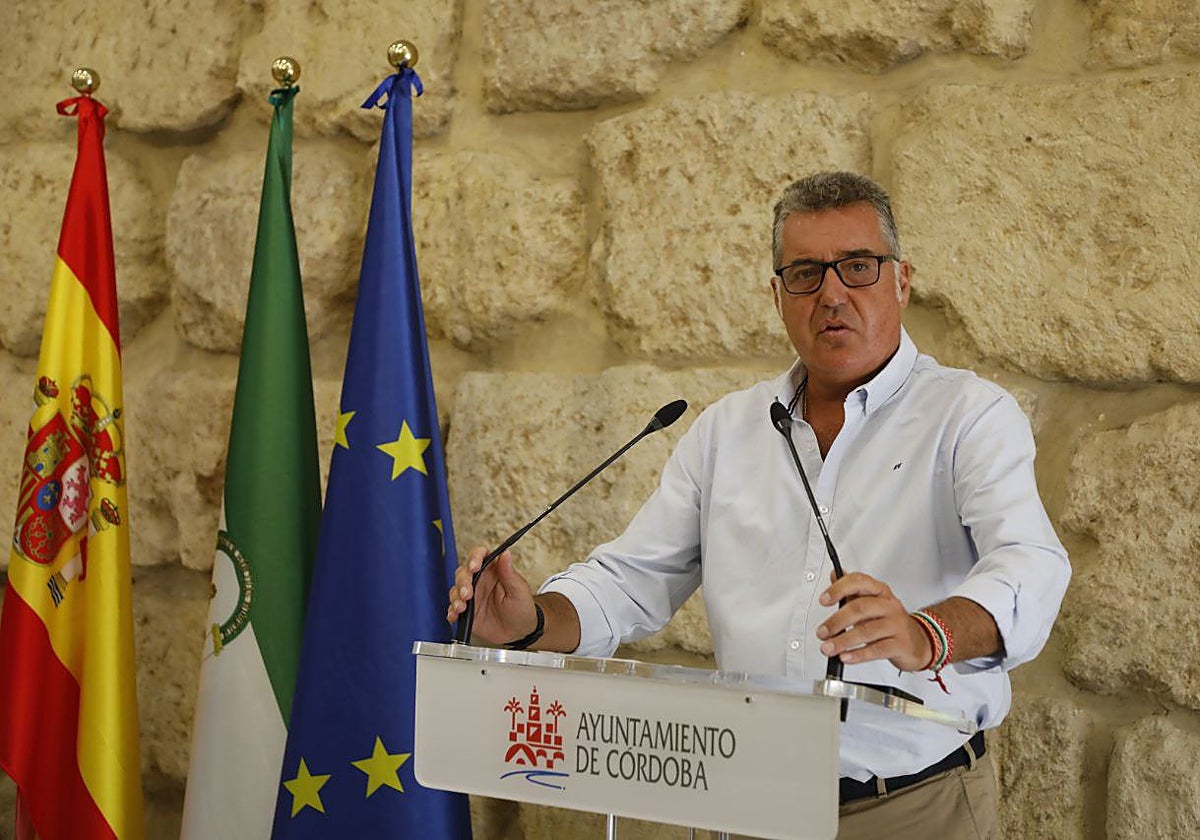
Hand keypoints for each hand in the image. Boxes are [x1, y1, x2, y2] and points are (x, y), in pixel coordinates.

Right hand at [446, 546, 538, 645]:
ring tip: (461, 607)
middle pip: (463, 572)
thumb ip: (509, 573)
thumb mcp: (519, 591)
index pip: (480, 555)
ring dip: (456, 597)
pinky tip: (455, 615)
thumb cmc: (522, 609)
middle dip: (462, 582)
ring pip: (456, 589)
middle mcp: (480, 580)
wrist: (518, 633)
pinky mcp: (466, 611)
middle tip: (467, 594)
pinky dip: (451, 611)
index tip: (474, 567)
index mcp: (493, 570)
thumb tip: (505, 554)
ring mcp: (472, 596)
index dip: (475, 557)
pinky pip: (453, 608)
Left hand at [815, 572, 931, 671]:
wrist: (918, 641)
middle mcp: (889, 605)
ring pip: (866, 631)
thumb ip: (851, 590)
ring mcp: (896, 625)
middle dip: (837, 621)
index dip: (839, 589)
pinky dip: (858, 655)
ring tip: (828, 647)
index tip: (823, 600)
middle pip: (860, 608)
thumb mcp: (871, 601)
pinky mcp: (900, 645)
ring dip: (843, 641)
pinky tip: (845, 657)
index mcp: (880, 591)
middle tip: (822, 632)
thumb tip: (833, 575)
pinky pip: (876, 650)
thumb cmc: (889, 620)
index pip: (859, 582)